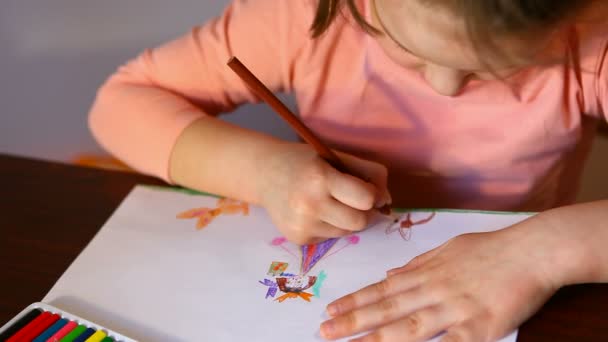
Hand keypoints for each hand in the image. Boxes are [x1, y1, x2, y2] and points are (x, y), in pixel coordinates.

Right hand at [257, 143, 389, 244]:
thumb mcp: (335, 156)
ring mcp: (301, 225)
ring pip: (347, 232)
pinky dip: (329, 226)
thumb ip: (368, 173)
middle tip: (354, 199)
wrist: (263, 174)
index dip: (374, 195)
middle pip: (360, 222)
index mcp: (320, 178)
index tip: (369, 189)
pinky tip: (314, 212)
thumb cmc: (305, 162)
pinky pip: (330, 237)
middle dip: (364, 212)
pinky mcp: (297, 239)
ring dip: (346, 219)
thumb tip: (387, 201)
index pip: (366, 198)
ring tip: (330, 203)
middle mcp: (309, 204)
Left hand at [320, 215, 575, 340]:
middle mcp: (433, 290)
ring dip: (378, 337)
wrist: (531, 251)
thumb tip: (391, 274)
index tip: (331, 309)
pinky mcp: (479, 326)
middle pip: (387, 308)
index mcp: (426, 273)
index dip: (355, 301)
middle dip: (354, 320)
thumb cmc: (490, 249)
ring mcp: (454, 308)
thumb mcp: (447, 249)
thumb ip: (417, 264)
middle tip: (326, 330)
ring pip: (409, 326)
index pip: (382, 289)